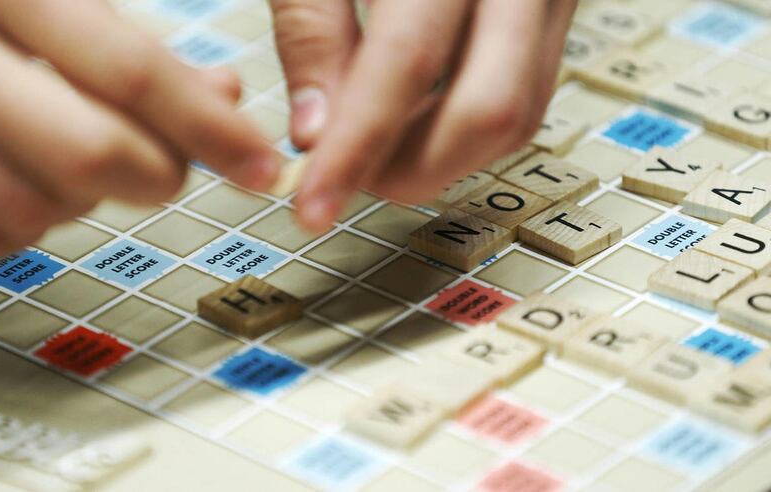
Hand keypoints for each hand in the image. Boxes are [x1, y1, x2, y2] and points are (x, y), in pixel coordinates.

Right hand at [0, 0, 278, 261]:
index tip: (261, 167)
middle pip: (89, 153)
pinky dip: (22, 230)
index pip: (127, 71)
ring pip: (33, 209)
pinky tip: (24, 184)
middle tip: (167, 170)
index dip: (211, 129)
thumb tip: (224, 95)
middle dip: (153, 174)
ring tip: (78, 165)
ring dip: (83, 206)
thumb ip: (133, 44)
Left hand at [271, 0, 576, 231]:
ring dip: (439, 158)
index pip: (406, 64)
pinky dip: (462, 130)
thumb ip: (313, 31)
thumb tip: (315, 137)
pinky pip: (523, 97)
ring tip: (376, 147)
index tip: (312, 207)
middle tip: (350, 180)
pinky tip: (414, 121)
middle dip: (412, 170)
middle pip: (490, 111)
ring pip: (517, 118)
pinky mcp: (553, 15)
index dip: (356, 148)